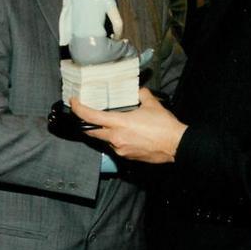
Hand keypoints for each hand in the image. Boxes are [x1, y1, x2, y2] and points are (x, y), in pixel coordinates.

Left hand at [70, 88, 186, 163]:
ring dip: (107, 133)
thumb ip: (141, 94)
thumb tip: (137, 91)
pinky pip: (117, 147)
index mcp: (119, 123)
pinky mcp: (127, 157)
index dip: (78, 109)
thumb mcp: (151, 103)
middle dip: (86, 124)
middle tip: (86, 116)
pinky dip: (118, 140)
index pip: (90, 117)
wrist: (176, 145)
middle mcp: (116, 138)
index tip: (74, 102)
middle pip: (91, 133)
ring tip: (116, 125)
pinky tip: (129, 135)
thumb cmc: (164, 125)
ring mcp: (121, 150)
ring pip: (106, 140)